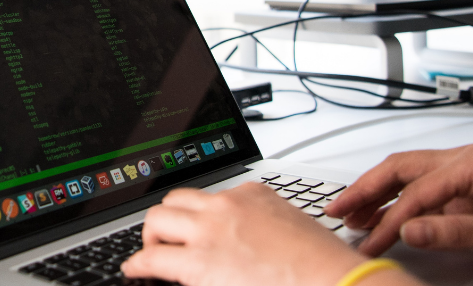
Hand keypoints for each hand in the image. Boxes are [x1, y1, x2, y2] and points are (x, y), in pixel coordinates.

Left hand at [121, 183, 418, 285]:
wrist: (335, 283)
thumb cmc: (323, 267)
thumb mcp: (291, 230)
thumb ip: (265, 228)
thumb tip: (252, 245)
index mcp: (254, 195)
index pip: (212, 196)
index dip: (199, 216)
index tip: (196, 226)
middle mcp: (228, 206)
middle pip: (177, 201)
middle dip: (168, 221)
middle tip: (167, 240)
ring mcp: (211, 231)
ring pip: (158, 220)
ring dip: (152, 237)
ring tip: (152, 254)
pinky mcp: (200, 261)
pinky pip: (152, 258)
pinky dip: (138, 264)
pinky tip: (136, 270)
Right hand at [323, 144, 472, 272]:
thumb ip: (459, 232)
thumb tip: (414, 230)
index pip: (418, 191)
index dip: (390, 219)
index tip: (372, 242)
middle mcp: (466, 163)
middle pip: (401, 169)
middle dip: (365, 189)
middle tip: (337, 209)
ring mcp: (464, 176)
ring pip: (406, 177)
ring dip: (376, 194)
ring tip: (349, 213)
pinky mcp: (466, 193)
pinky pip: (421, 194)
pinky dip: (396, 205)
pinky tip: (381, 218)